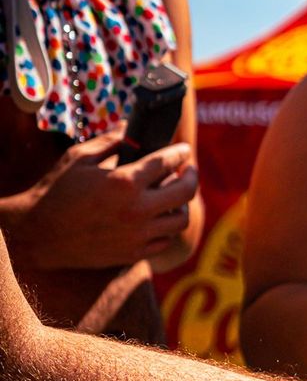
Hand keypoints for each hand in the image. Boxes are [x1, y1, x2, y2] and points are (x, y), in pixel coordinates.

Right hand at [22, 133, 198, 269]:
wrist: (40, 234)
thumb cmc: (57, 191)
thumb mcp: (80, 158)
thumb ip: (110, 141)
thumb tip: (130, 127)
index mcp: (124, 181)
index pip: (167, 162)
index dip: (179, 153)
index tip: (183, 150)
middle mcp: (137, 210)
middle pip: (185, 192)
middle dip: (191, 176)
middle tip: (188, 170)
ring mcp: (138, 235)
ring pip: (180, 220)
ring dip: (182, 204)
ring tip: (175, 196)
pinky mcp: (133, 254)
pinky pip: (165, 240)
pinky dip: (167, 227)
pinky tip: (160, 218)